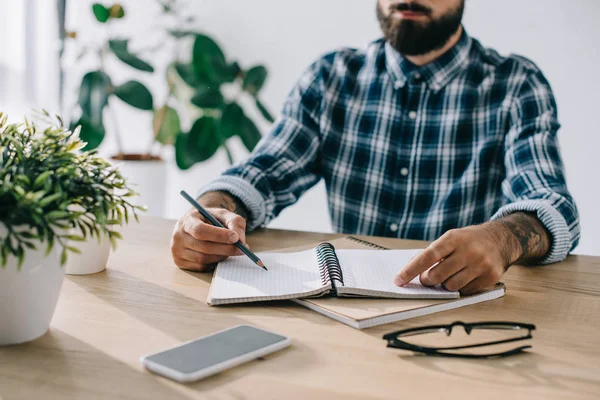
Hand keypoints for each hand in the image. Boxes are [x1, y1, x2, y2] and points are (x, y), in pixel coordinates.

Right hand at [171, 201, 247, 271]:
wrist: (197, 225)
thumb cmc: (211, 219)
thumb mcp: (224, 215)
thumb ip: (234, 223)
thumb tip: (240, 239)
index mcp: (186, 220)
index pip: (200, 230)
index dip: (219, 235)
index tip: (235, 237)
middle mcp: (178, 236)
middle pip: (203, 247)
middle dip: (226, 248)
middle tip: (242, 248)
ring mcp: (177, 251)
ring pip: (203, 259)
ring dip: (221, 256)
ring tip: (231, 250)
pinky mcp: (180, 262)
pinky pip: (201, 267)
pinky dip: (214, 262)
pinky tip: (219, 254)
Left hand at [394, 222, 517, 294]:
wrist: (500, 239)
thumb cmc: (469, 240)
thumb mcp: (450, 238)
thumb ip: (432, 253)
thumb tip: (409, 269)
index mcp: (453, 238)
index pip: (427, 257)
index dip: (410, 270)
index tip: (398, 280)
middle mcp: (468, 251)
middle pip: (436, 275)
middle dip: (427, 280)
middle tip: (428, 278)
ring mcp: (480, 265)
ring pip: (450, 286)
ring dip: (445, 285)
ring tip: (450, 275)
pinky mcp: (490, 277)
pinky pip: (466, 291)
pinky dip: (460, 288)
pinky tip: (465, 277)